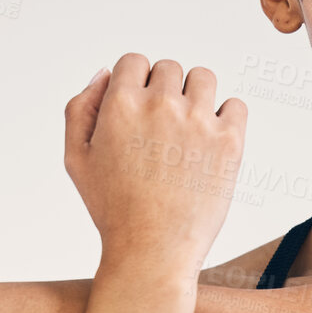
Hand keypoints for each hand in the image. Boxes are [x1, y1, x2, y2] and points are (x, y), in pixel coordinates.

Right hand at [64, 54, 247, 274]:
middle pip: (169, 68)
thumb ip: (81, 107)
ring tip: (187, 132)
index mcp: (121, 105)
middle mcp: (160, 106)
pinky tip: (210, 143)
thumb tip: (104, 73)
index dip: (135, 84)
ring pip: (203, 77)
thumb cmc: (113, 209)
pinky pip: (235, 105)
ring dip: (196, 97)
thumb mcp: (76, 158)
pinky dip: (226, 118)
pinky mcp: (229, 141)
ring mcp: (198, 121)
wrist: (152, 251)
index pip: (133, 61)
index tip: (138, 113)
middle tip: (161, 132)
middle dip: (164, 91)